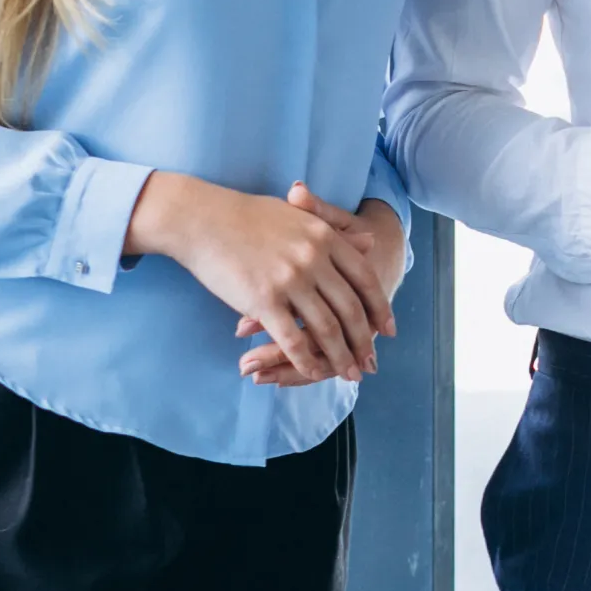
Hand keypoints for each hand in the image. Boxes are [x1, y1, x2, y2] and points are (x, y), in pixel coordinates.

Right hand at [236, 188, 408, 385]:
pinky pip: (292, 339)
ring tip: (349, 375)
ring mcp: (290, 281)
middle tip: (371, 362)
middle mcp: (314, 259)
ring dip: (340, 357)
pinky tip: (312, 372)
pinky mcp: (264, 300)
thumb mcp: (301, 215)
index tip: (388, 330)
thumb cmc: (248, 216)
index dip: (379, 307)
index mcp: (326, 237)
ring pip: (326, 328)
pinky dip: (306, 360)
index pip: (365, 278)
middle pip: (350, 309)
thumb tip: (371, 242)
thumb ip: (337, 230)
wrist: (203, 219)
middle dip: (363, 341)